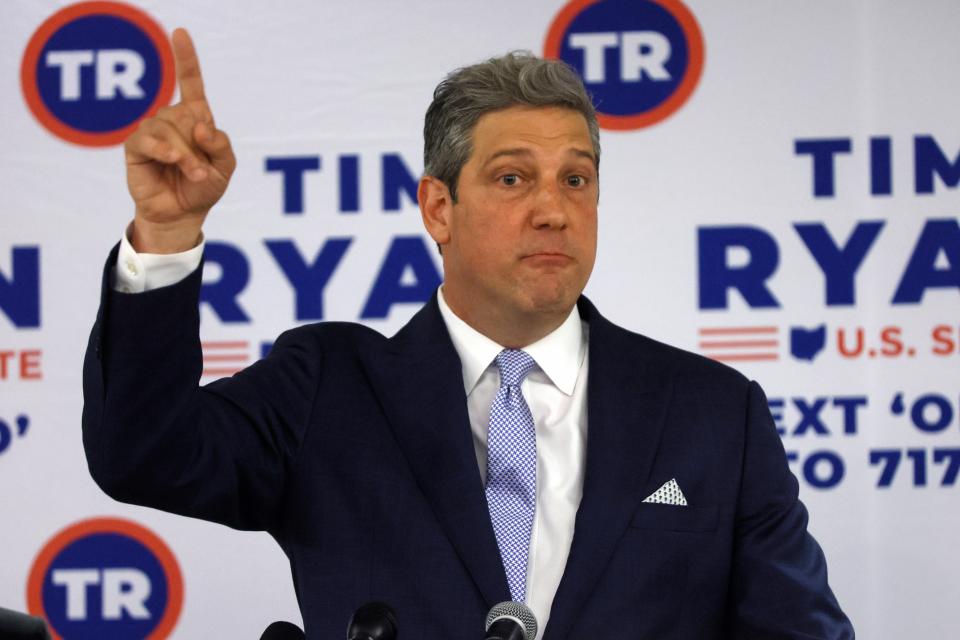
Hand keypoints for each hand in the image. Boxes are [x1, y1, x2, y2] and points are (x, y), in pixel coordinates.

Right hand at [124, 28, 235, 252]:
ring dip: (184, 154)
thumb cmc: (204, 188)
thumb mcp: (225, 167)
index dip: (186, 58)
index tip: (180, 33)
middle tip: (202, 171)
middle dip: (197, 146)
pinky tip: (172, 160)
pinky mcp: (136, 147)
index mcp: (195, 118)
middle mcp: (172, 119)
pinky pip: (146, 139)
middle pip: (184, 116)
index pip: (190, 82)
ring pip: (167, 128)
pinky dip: (163, 149)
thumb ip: (221, 144)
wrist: (183, 214)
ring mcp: (152, 132)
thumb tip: (199, 125)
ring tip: (193, 173)